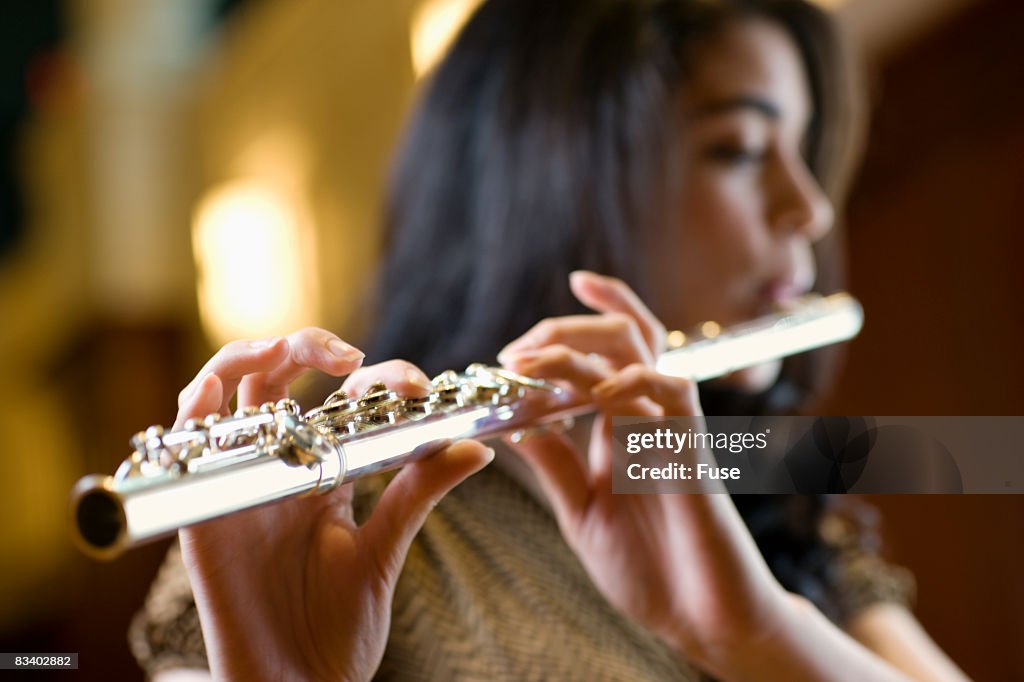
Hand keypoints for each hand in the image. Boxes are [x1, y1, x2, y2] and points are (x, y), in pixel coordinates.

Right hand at [173, 328, 492, 681]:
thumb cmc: (336, 629)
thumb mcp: (383, 552)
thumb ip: (418, 494)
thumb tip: (476, 448)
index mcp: (324, 472)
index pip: (346, 401)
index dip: (379, 380)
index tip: (418, 388)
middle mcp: (277, 467)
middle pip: (279, 379)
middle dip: (308, 346)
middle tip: (349, 355)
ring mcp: (237, 482)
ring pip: (227, 395)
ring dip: (250, 359)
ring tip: (288, 352)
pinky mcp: (200, 510)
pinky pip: (183, 446)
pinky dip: (194, 409)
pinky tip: (214, 393)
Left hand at [498, 272, 789, 667]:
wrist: (702, 619)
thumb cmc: (650, 568)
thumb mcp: (582, 512)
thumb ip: (556, 466)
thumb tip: (515, 424)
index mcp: (619, 428)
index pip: (602, 356)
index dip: (565, 332)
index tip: (513, 346)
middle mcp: (647, 418)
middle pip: (619, 338)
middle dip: (565, 329)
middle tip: (518, 349)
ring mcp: (671, 429)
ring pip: (641, 352)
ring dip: (583, 346)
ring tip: (535, 361)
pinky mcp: (694, 451)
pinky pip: (675, 393)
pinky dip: (634, 381)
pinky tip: (596, 394)